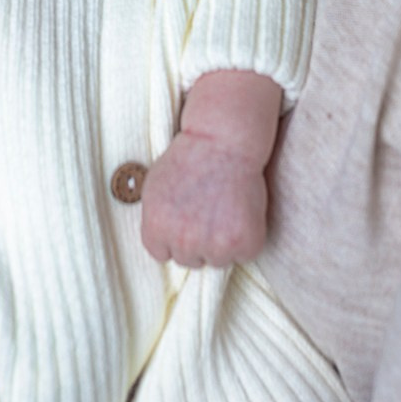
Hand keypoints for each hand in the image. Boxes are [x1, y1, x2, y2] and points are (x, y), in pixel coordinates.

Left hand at [141, 128, 268, 267]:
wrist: (222, 140)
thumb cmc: (189, 157)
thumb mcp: (154, 186)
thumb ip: (154, 219)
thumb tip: (159, 241)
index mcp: (157, 228)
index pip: (162, 254)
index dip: (175, 237)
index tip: (186, 218)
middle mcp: (183, 242)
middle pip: (190, 260)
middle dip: (198, 241)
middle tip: (208, 210)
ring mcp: (215, 245)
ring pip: (217, 261)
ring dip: (222, 243)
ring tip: (225, 210)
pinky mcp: (244, 243)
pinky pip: (244, 256)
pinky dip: (246, 240)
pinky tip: (242, 213)